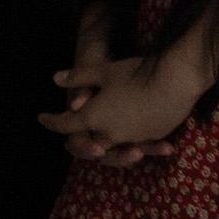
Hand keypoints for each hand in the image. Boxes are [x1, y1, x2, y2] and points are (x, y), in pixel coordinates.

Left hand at [41, 50, 204, 162]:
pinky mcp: (153, 136)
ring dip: (109, 146)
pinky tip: (138, 136)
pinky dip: (134, 142)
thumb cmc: (136, 74)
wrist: (177, 80)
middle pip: (88, 145)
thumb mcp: (104, 71)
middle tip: (73, 139)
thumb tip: (56, 79)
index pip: (65, 124)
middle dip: (79, 143)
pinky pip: (138, 143)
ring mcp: (132, 137)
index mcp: (92, 118)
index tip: (42, 118)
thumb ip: (79, 76)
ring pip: (115, 148)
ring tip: (107, 143)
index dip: (51, 121)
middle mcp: (109, 134)